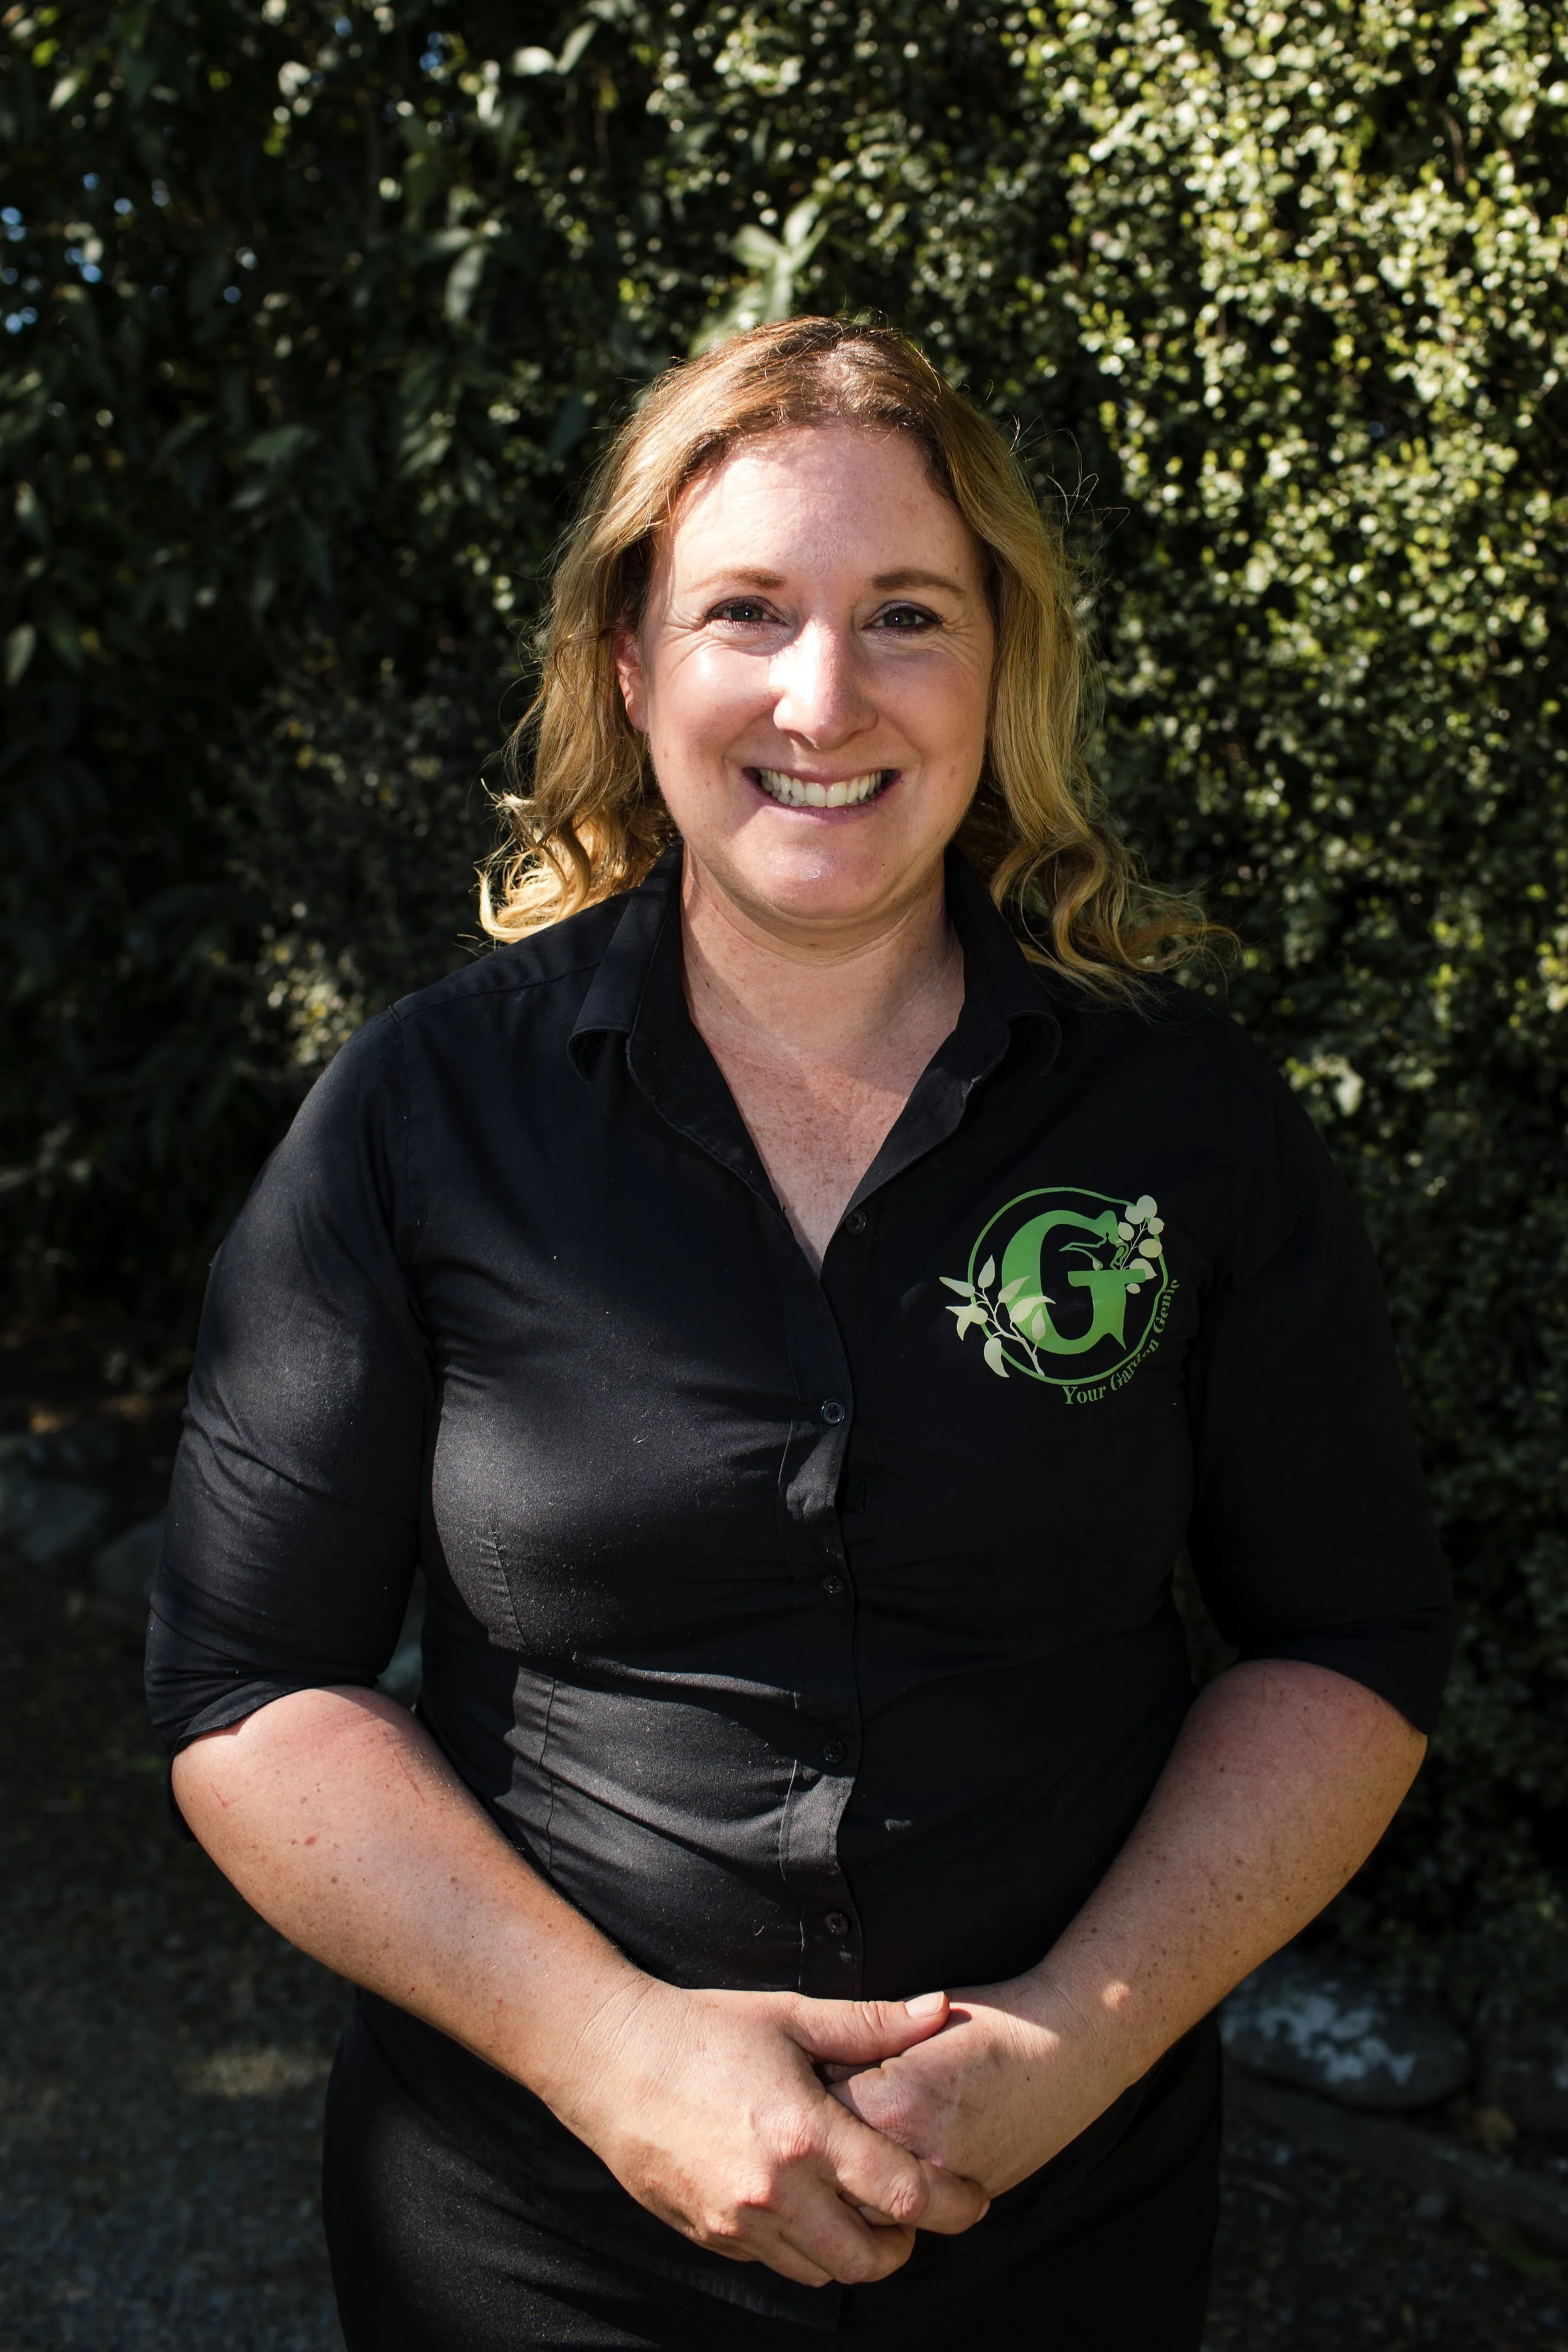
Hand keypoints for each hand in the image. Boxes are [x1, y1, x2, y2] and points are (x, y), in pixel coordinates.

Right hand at [542, 1980, 990, 2286]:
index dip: (953, 2206)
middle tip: (917, 2214)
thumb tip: (941, 2011)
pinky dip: (800, 2245)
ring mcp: (735, 2222)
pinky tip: (802, 2202)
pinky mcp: (706, 2235)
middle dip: (907, 2245)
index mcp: (804, 2134)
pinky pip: (772, 2262)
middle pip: (869, 2260)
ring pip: (821, 2271)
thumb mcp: (790, 2018)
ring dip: (852, 2250)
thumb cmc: (703, 2028)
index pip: (904, 2196)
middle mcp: (773, 2192)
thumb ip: (871, 2025)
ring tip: (861, 2207)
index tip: (974, 2199)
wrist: (607, 2056)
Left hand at [825, 1980, 1106, 2200]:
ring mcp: (948, 2184)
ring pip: (870, 2207)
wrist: (1072, 2044)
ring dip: (854, 2182)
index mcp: (895, 2101)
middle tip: (822, 2123)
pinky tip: (890, 2163)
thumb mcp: (915, 2023)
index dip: (807, 2093)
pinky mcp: (973, 2198)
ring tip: (848, 2148)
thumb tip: (814, 2069)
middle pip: (835, 2172)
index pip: (816, 2114)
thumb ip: (863, 2051)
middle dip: (824, 2149)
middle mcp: (918, 2153)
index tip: (805, 2081)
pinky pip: (913, 2211)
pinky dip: (894, 2193)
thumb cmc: (992, 2020)